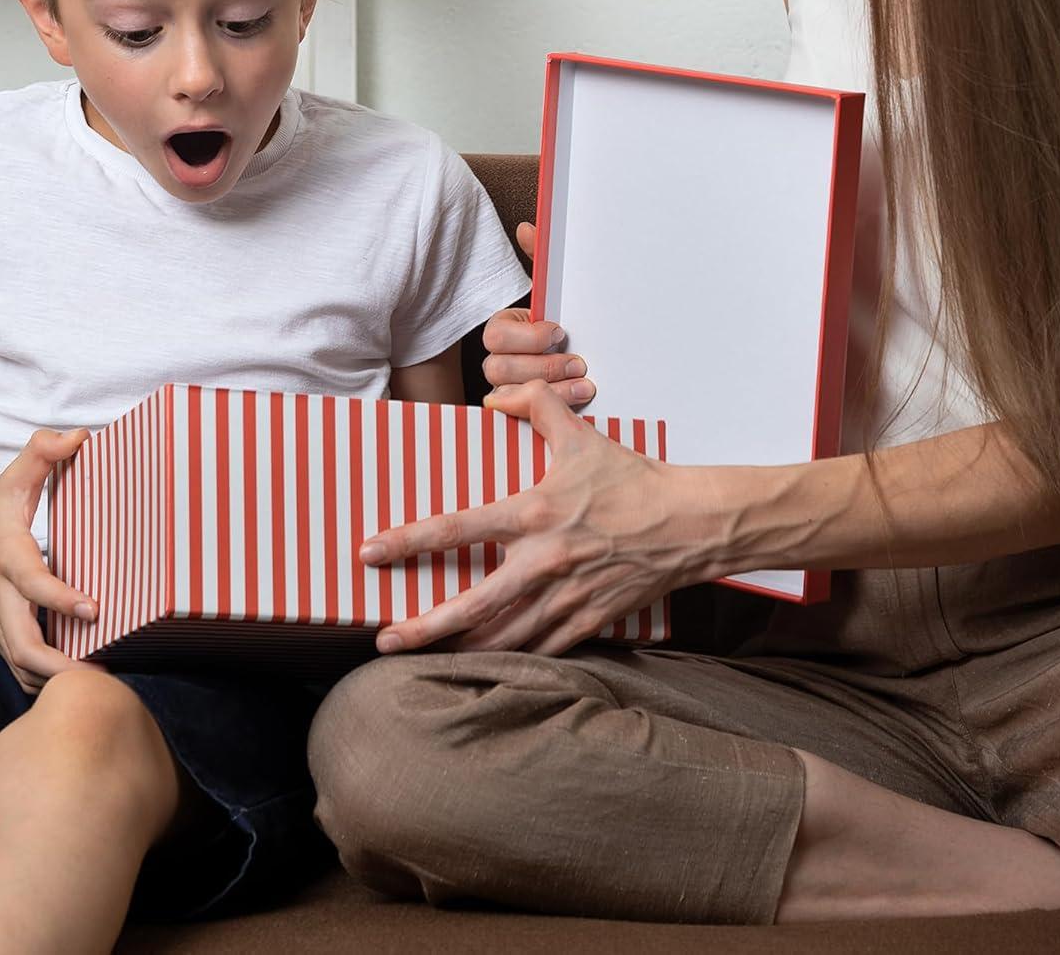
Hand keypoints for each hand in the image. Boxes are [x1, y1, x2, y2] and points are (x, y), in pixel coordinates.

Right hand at [0, 426, 101, 693]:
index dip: (61, 598)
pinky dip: (44, 684)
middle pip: (23, 647)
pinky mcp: (0, 640)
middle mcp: (2, 599)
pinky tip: (77, 686)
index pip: (33, 584)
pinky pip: (20, 672)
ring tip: (98, 687)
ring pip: (21, 669)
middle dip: (59, 666)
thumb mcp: (11, 480)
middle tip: (100, 675)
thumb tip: (80, 435)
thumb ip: (43, 453)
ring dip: (55, 682)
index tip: (94, 608)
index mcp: (8, 559)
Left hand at [360, 380, 713, 656]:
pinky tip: (483, 664)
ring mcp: (566, 598)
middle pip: (472, 604)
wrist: (689, 525)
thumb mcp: (579, 434)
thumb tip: (495, 396)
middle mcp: (544, 561)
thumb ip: (534, 404)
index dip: (408, 541)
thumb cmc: (631, 480)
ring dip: (459, 650)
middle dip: (423, 626)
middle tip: (384, 639)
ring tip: (421, 659)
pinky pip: (540, 650)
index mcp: (533, 513)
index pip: (457, 528)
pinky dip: (508, 659)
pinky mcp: (588, 622)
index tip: (370, 553)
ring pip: (502, 638)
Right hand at [482, 221, 594, 406]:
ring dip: (553, 388)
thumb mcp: (557, 294)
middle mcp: (498, 362)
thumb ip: (542, 262)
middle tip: (578, 361)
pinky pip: (524, 417)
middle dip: (542, 365)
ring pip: (511, 394)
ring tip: (586, 382)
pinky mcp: (521, 415)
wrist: (591, 358)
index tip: (559, 331)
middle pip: (497, 368)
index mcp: (503, 330)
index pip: (495, 335)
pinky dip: (557, 407)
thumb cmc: (568, 326)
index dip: (527, 337)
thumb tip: (527, 227)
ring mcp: (507, 391)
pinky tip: (582, 398)